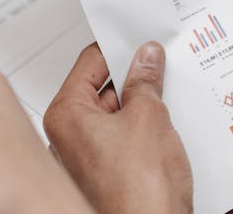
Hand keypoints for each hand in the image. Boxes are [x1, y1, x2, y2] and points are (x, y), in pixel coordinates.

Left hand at [44, 42, 192, 213]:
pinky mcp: (106, 174)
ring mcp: (86, 158)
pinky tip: (166, 129)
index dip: (120, 47)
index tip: (141, 40)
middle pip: (103, 88)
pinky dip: (144, 130)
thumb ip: (146, 81)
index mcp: (66, 115)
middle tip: (160, 67)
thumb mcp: (149, 117)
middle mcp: (67, 137)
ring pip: (116, 115)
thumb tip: (146, 58)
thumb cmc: (138, 193)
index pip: (90, 62)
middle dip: (134, 78)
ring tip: (166, 102)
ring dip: (142, 106)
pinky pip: (124, 139)